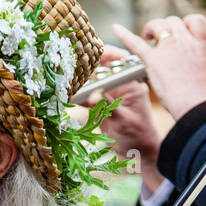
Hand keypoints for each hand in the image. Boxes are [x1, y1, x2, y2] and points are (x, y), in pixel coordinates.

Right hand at [79, 45, 163, 185]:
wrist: (139, 153)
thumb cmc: (138, 136)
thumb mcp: (124, 121)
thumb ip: (108, 107)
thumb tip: (92, 96)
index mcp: (131, 84)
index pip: (119, 61)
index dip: (105, 54)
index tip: (90, 52)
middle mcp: (119, 86)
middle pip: (102, 70)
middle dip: (87, 67)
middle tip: (72, 65)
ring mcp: (109, 96)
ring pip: (92, 83)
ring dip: (80, 82)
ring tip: (66, 79)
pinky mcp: (101, 107)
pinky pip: (87, 98)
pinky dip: (78, 98)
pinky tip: (68, 96)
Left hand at [112, 14, 205, 122]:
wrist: (198, 105)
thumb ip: (201, 57)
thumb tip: (197, 59)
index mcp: (201, 42)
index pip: (195, 21)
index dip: (188, 24)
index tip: (184, 31)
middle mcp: (184, 40)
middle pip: (173, 22)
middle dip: (167, 28)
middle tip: (162, 38)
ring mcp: (167, 49)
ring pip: (158, 25)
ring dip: (152, 28)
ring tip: (147, 36)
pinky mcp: (153, 60)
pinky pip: (136, 43)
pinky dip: (124, 35)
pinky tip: (116, 29)